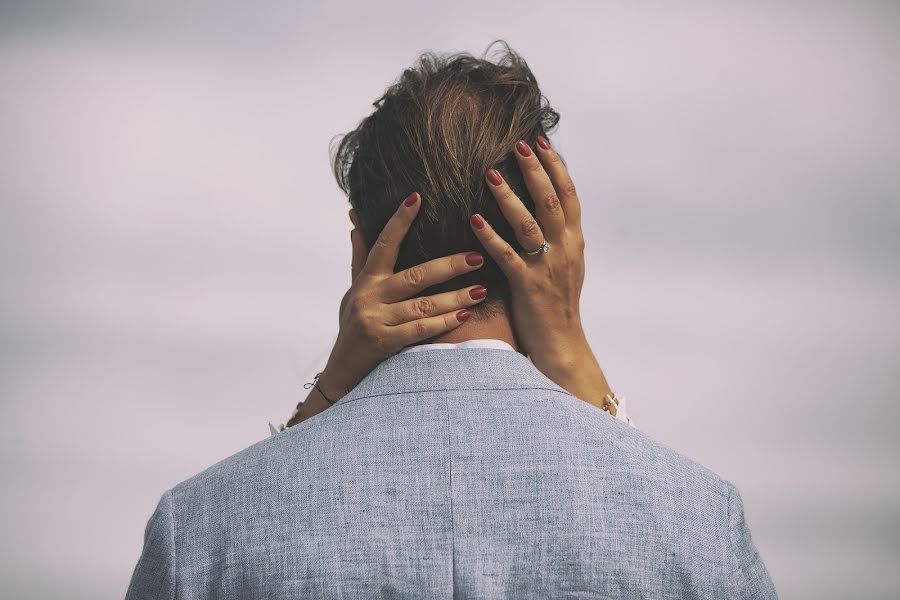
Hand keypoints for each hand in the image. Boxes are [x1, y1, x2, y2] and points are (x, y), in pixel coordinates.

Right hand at [287, 191, 487, 425]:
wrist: (342, 373)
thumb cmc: (351, 328)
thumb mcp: (352, 292)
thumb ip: (360, 260)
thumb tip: (356, 225)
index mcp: (366, 280)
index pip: (384, 244)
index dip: (399, 220)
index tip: (417, 197)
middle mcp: (370, 297)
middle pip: (415, 276)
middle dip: (448, 266)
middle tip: (477, 256)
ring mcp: (377, 321)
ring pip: (423, 305)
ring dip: (455, 297)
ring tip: (481, 289)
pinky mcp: (385, 344)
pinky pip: (421, 331)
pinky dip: (445, 322)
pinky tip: (465, 314)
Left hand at [469, 137, 614, 411]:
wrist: (562, 345)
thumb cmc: (558, 304)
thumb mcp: (567, 265)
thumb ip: (560, 236)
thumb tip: (550, 206)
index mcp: (575, 242)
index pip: (569, 195)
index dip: (555, 166)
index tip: (541, 141)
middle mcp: (565, 250)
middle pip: (551, 202)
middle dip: (535, 171)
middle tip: (518, 145)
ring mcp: (547, 268)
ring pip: (530, 224)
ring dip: (510, 197)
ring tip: (491, 174)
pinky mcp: (527, 286)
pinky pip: (508, 256)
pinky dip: (491, 236)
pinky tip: (475, 219)